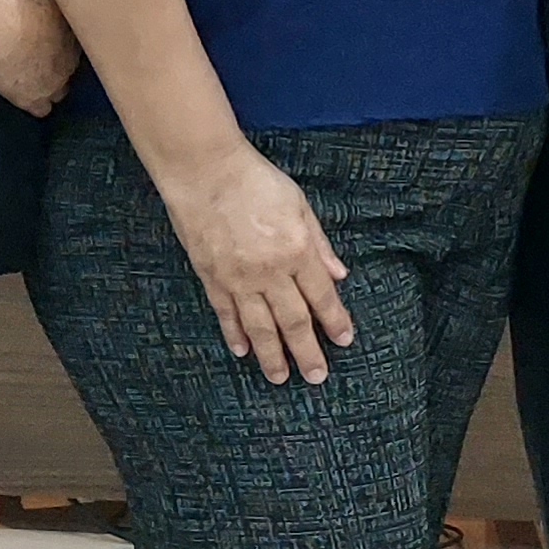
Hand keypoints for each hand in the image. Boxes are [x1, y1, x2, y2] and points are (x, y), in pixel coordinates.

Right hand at [0, 0, 82, 116]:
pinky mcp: (29, 99)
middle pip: (74, 66)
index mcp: (76, 34)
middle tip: (48, 52)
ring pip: (61, 91)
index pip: (82, 41)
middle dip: (63, 60)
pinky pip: (40, 109)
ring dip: (53, 84)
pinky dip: (35, 103)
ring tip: (40, 76)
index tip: (58, 33)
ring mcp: (52, 83)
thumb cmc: (17, 3)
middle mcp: (69, 61)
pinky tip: (27, 95)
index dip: (70, 37)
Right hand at [161, 145, 356, 385]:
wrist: (204, 170)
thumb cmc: (255, 180)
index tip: (344, 340)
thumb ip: (319, 244)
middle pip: (293, 321)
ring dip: (272, 355)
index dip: (335, 321)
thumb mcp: (299, 204)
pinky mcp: (212, 277)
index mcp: (297, 249)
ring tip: (281, 378)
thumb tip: (339, 275)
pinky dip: (235, 335)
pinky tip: (243, 352)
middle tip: (317, 375)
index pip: (322, 296)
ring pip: (260, 327)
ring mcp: (238, 278)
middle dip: (307, 352)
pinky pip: (226, 314)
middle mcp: (270, 271)